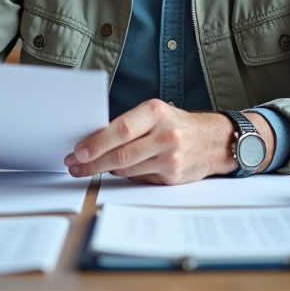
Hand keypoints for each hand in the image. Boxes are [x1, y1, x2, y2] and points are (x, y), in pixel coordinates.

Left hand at [63, 100, 268, 184]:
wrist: (214, 140)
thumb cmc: (177, 125)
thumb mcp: (156, 114)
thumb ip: (129, 126)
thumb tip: (93, 142)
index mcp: (157, 111)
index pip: (121, 129)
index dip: (97, 142)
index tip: (78, 151)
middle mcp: (166, 134)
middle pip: (121, 153)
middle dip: (92, 162)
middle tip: (75, 165)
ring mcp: (170, 157)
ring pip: (127, 168)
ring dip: (105, 170)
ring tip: (88, 168)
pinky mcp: (173, 176)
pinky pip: (139, 178)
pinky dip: (126, 175)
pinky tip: (117, 170)